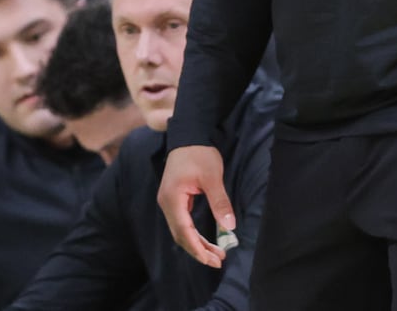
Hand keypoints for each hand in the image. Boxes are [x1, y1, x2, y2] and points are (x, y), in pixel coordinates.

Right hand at [157, 145, 234, 268]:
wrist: (188, 135)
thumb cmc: (199, 154)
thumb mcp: (212, 177)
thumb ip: (220, 202)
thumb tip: (230, 227)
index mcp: (172, 197)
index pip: (183, 230)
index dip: (197, 247)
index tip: (212, 260)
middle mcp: (166, 202)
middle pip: (180, 234)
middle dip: (198, 250)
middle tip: (218, 261)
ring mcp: (168, 201)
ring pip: (181, 230)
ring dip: (197, 244)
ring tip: (216, 255)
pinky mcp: (174, 200)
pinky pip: (182, 223)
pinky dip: (194, 234)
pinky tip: (207, 241)